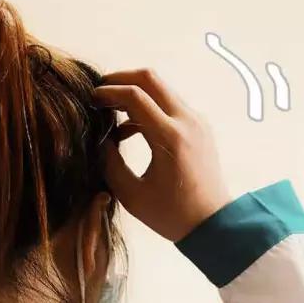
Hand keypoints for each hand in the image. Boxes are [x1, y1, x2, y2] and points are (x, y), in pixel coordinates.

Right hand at [95, 69, 229, 241]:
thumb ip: (110, 162)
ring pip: (161, 89)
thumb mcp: (131, 194)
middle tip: (99, 92)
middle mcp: (187, 121)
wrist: (213, 223)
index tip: (90, 99)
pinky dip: (148, 107)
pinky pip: (170, 104)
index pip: (134, 95)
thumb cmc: (171, 214)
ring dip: (134, 93)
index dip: (108, 92)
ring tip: (111, 114)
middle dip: (121, 79)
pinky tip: (131, 130)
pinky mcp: (199, 126)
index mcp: (170, 137)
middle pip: (150, 78)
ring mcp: (196, 121)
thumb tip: (99, 137)